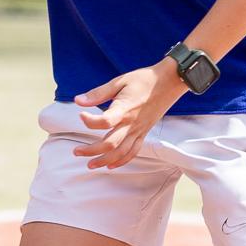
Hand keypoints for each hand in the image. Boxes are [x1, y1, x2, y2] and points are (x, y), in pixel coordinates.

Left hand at [71, 58, 186, 169]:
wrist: (169, 82)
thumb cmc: (143, 80)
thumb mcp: (119, 82)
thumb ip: (98, 93)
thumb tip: (78, 101)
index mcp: (124, 109)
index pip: (105, 122)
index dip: (89, 121)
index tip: (81, 115)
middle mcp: (131, 123)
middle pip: (110, 144)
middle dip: (91, 151)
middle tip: (76, 152)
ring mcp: (139, 130)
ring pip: (121, 152)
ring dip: (104, 161)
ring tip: (90, 164)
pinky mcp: (144, 133)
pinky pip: (133, 152)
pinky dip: (122, 161)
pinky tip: (111, 165)